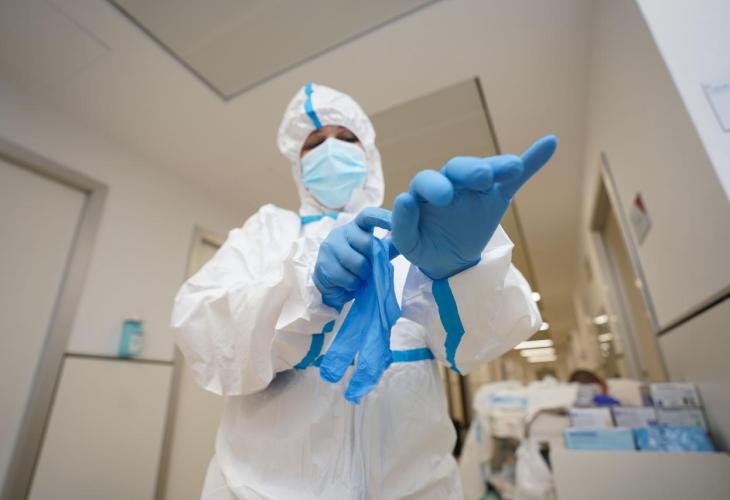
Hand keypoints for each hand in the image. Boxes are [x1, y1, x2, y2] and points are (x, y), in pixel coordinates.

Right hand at [313, 207, 392, 308]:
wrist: (332, 286)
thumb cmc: (357, 267)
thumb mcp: (376, 255)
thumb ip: (389, 247)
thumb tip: (406, 239)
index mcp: (357, 226)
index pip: (368, 215)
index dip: (382, 217)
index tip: (395, 223)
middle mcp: (342, 231)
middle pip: (367, 243)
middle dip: (373, 260)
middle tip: (369, 270)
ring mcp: (330, 246)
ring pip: (358, 263)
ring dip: (363, 276)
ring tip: (358, 278)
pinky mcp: (323, 263)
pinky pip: (347, 278)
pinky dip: (352, 285)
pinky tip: (347, 284)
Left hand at [390, 135, 556, 279]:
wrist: (447, 260)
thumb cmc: (424, 246)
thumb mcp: (408, 245)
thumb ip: (401, 225)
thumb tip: (404, 199)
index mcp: (425, 192)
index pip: (426, 181)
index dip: (433, 187)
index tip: (443, 199)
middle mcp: (450, 183)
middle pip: (457, 168)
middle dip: (469, 171)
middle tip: (481, 179)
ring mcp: (474, 188)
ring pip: (485, 169)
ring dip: (498, 166)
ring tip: (513, 167)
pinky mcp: (496, 196)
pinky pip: (514, 177)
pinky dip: (532, 160)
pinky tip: (550, 143)